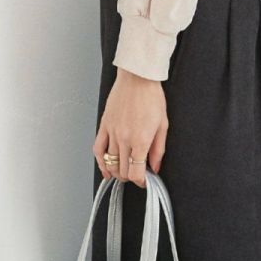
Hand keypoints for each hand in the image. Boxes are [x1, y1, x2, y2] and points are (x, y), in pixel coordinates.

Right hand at [92, 70, 167, 188]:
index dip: (140, 181)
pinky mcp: (104, 126)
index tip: (144, 181)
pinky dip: (100, 162)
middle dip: (130, 177)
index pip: (136, 172)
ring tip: (123, 173)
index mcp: (141, 140)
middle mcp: (124, 139)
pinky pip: (98, 149)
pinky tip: (105, 169)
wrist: (137, 78)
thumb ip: (158, 149)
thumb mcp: (163, 125)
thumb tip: (155, 167)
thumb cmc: (152, 98)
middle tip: (137, 175)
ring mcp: (112, 133)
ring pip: (110, 162)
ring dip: (117, 172)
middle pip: (122, 170)